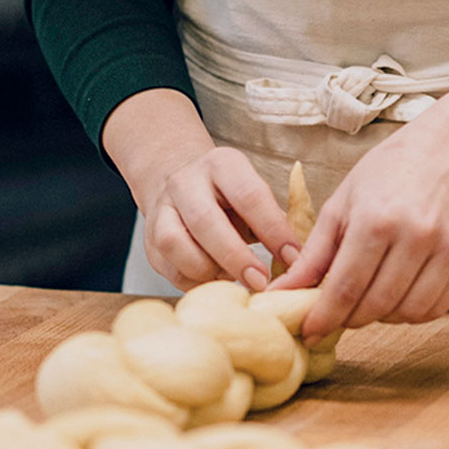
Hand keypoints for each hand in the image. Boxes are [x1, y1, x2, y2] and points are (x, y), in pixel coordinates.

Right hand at [102, 88, 299, 291]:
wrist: (179, 183)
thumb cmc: (231, 198)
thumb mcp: (254, 195)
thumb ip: (274, 222)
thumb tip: (299, 263)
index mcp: (222, 165)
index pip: (249, 195)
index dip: (273, 230)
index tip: (294, 259)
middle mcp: (186, 182)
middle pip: (205, 220)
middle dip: (236, 257)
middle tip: (261, 282)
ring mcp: (162, 210)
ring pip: (174, 244)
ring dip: (208, 270)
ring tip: (234, 280)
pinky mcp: (149, 241)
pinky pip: (169, 269)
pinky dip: (195, 282)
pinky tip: (215, 282)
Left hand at [272, 105, 448, 335]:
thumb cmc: (390, 170)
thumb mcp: (342, 203)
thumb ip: (314, 253)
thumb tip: (282, 291)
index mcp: (374, 219)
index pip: (345, 288)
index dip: (324, 318)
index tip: (310, 332)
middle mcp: (413, 236)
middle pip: (376, 305)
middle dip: (350, 320)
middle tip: (337, 315)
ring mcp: (444, 248)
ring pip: (407, 312)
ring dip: (382, 317)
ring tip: (369, 300)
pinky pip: (437, 307)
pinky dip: (413, 313)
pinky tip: (399, 297)